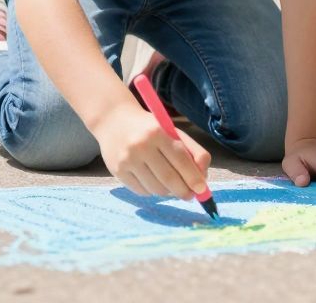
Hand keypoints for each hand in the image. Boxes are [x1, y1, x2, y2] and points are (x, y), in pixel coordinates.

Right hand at [95, 102, 210, 199]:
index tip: (201, 189)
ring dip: (168, 192)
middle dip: (183, 191)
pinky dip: (152, 191)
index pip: (180, 159)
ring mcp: (127, 160)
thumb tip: (202, 179)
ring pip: (156, 188)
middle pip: (168, 178)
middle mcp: (141, 145)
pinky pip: (142, 191)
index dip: (193, 177)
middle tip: (190, 195)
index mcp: (157, 132)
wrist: (113, 120)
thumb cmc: (149, 128)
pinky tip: (153, 181)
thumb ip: (192, 151)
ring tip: (170, 186)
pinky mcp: (117, 171)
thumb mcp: (172, 131)